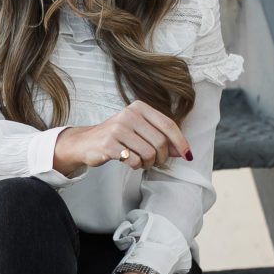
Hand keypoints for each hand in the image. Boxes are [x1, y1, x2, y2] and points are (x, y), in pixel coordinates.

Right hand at [54, 100, 191, 176]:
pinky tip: (129, 162)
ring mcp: (118, 128)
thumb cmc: (118, 137)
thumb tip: (183, 151)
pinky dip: (135, 166)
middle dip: (162, 157)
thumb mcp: (140, 131)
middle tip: (155, 162)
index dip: (180, 142)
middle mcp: (129, 114)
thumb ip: (161, 137)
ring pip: (148, 153)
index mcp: (139, 107)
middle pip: (160, 142)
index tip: (187, 155)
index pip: (168, 125)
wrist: (86, 142)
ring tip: (140, 161)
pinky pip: (133, 161)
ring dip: (148, 163)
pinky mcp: (109, 144)